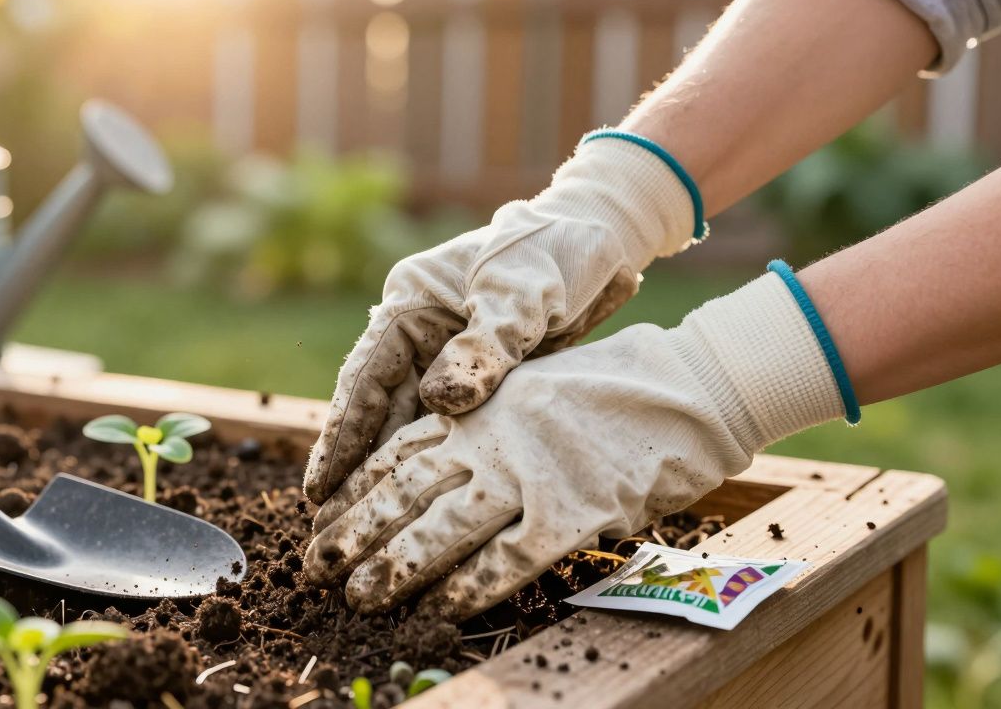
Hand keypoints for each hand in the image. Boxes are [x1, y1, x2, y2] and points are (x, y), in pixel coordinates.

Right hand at [302, 135, 699, 503]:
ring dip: (387, 474)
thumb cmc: (558, 252)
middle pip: (374, 410)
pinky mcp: (478, 378)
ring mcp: (445, 358)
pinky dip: (431, 464)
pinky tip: (421, 507)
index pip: (364, 377)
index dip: (341, 436)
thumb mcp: (523, 292)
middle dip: (353, 468)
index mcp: (411, 303)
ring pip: (406, 425)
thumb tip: (440, 401)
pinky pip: (446, 429)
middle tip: (329, 527)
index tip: (320, 486)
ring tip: (364, 530)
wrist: (604, 239)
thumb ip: (486, 344)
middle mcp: (417, 335)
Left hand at [304, 272, 844, 619]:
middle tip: (315, 567)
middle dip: (355, 533)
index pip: (398, 453)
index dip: (355, 491)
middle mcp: (491, 438)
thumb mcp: (525, 388)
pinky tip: (438, 612)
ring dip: (395, 567)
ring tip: (359, 597)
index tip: (321, 519)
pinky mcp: (571, 513)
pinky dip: (469, 589)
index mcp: (478, 406)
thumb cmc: (607, 387)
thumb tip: (426, 464)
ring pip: (443, 529)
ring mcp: (529, 475)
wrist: (685, 387)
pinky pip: (506, 560)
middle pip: (405, 493)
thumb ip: (476, 422)